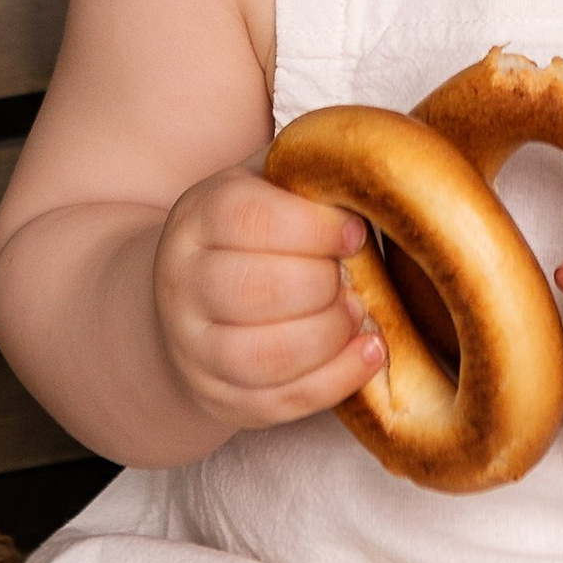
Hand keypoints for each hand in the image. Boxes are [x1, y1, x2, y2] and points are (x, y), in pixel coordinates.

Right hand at [152, 165, 383, 435]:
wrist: (185, 303)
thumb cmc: (249, 236)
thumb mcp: (263, 186)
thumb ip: (307, 172)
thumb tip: (378, 161)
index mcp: (198, 218)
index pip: (249, 219)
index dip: (314, 228)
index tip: (356, 232)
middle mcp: (184, 283)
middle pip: (257, 289)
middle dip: (324, 286)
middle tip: (353, 277)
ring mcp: (195, 348)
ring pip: (265, 354)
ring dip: (330, 335)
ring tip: (360, 314)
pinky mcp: (220, 397)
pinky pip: (281, 401)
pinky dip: (336, 379)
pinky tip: (368, 352)